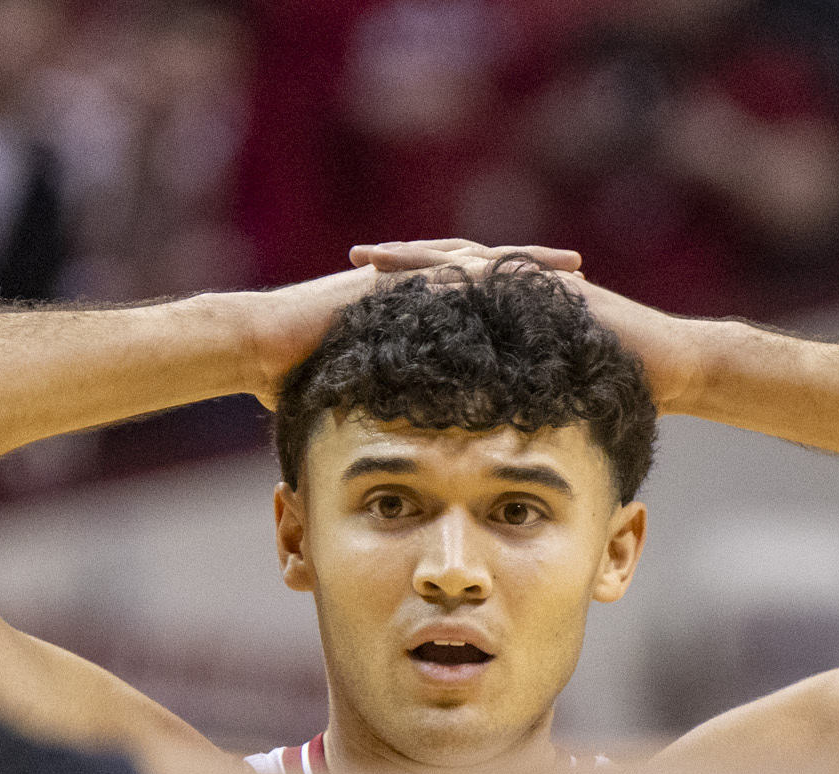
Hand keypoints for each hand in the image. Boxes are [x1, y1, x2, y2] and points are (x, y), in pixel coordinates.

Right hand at [234, 245, 587, 405]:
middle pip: (485, 272)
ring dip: (519, 264)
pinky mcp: (383, 281)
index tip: (561, 305)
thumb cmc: (292, 375)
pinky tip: (514, 275)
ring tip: (567, 266)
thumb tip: (395, 445)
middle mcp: (408, 285)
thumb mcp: (355, 392)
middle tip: (583, 271)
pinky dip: (478, 272)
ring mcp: (397, 279)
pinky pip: (439, 272)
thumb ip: (382, 404)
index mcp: (409, 308)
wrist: (255, 346)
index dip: (518, 301)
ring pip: (472, 263)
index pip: (475, 299)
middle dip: (533, 272)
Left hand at [350, 241, 714, 409]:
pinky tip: (437, 275)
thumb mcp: (550, 392)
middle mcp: (522, 286)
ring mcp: (540, 282)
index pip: (450, 292)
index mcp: (514, 308)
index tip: (361, 292)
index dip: (408, 290)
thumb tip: (480, 427)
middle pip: (450, 266)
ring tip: (378, 258)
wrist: (673, 367)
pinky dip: (472, 274)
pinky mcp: (559, 287)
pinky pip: (508, 275)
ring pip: (470, 261)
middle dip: (403, 263)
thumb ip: (516, 394)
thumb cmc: (617, 388)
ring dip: (423, 259)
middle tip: (351, 258)